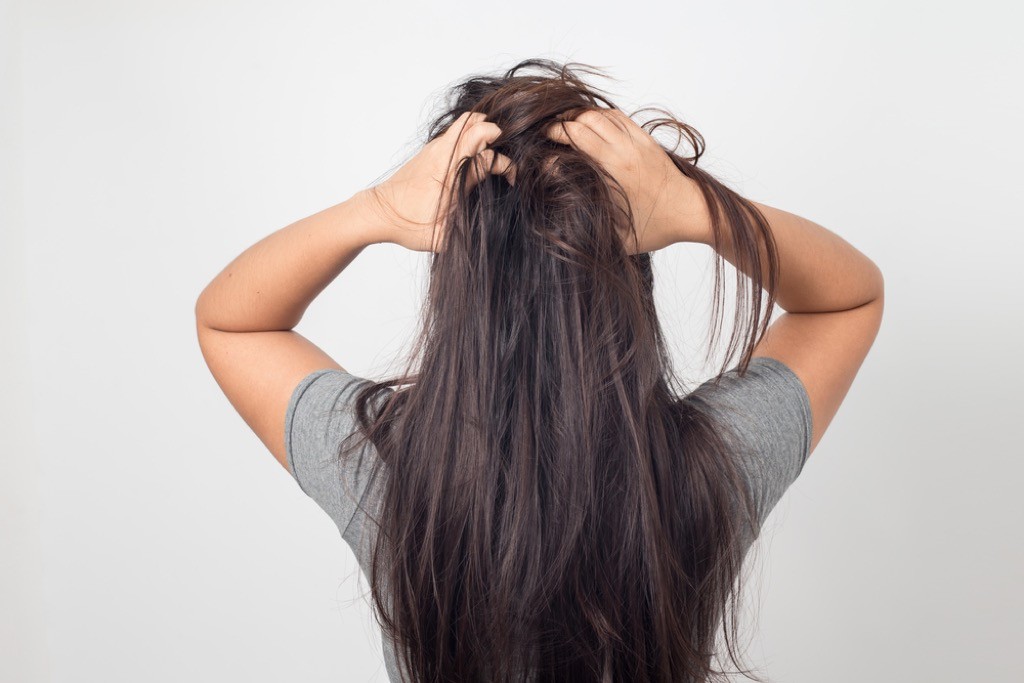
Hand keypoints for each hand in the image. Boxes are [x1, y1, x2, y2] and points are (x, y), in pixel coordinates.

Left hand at [361, 111, 516, 252]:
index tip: (510, 181)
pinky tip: (472, 160)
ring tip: (488, 157)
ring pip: (466, 122)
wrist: (379, 214)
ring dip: (482, 133)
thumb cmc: (410, 225)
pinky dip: (470, 137)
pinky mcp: (430, 150)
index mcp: (451, 171)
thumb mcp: (446, 230)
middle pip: (477, 122)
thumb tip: (498, 206)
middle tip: (500, 158)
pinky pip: (456, 132)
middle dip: (496, 135)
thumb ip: (472, 214)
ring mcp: (435, 148)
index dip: (507, 166)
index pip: (489, 155)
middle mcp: (443, 152)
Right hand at [545, 108, 705, 252]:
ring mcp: (636, 142)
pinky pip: (617, 116)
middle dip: (559, 124)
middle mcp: (624, 153)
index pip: (574, 143)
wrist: (691, 212)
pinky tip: (589, 124)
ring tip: (563, 126)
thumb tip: (555, 194)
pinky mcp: (646, 138)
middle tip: (545, 133)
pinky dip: (598, 116)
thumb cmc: (654, 228)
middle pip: (583, 122)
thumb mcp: (615, 235)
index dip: (552, 143)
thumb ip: (584, 215)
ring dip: (578, 117)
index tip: (540, 149)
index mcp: (614, 174)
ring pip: (599, 115)